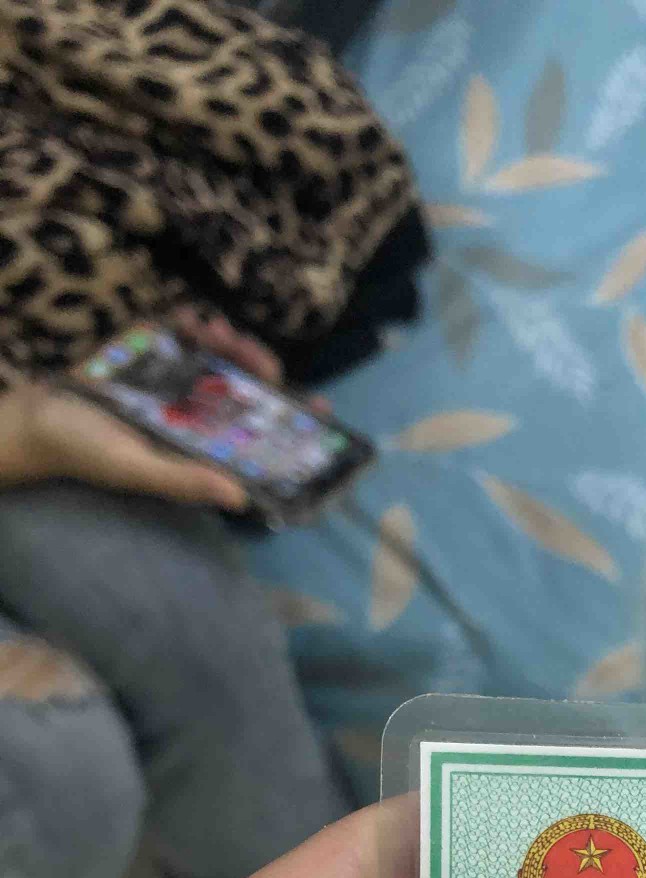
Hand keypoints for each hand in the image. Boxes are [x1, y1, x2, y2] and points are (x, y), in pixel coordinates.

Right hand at [0, 309, 287, 511]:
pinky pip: (180, 335)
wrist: (32, 419)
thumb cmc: (84, 453)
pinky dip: (190, 323)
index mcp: (199, 447)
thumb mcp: (135, 469)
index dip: (290, 424)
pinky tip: (189, 318)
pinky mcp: (147, 354)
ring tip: (219, 331)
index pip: (256, 437)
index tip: (320, 405)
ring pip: (219, 360)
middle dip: (258, 369)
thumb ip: (183, 480)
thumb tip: (240, 498)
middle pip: (245, 390)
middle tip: (258, 357)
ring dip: (228, 343)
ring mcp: (172, 383)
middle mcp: (193, 416)